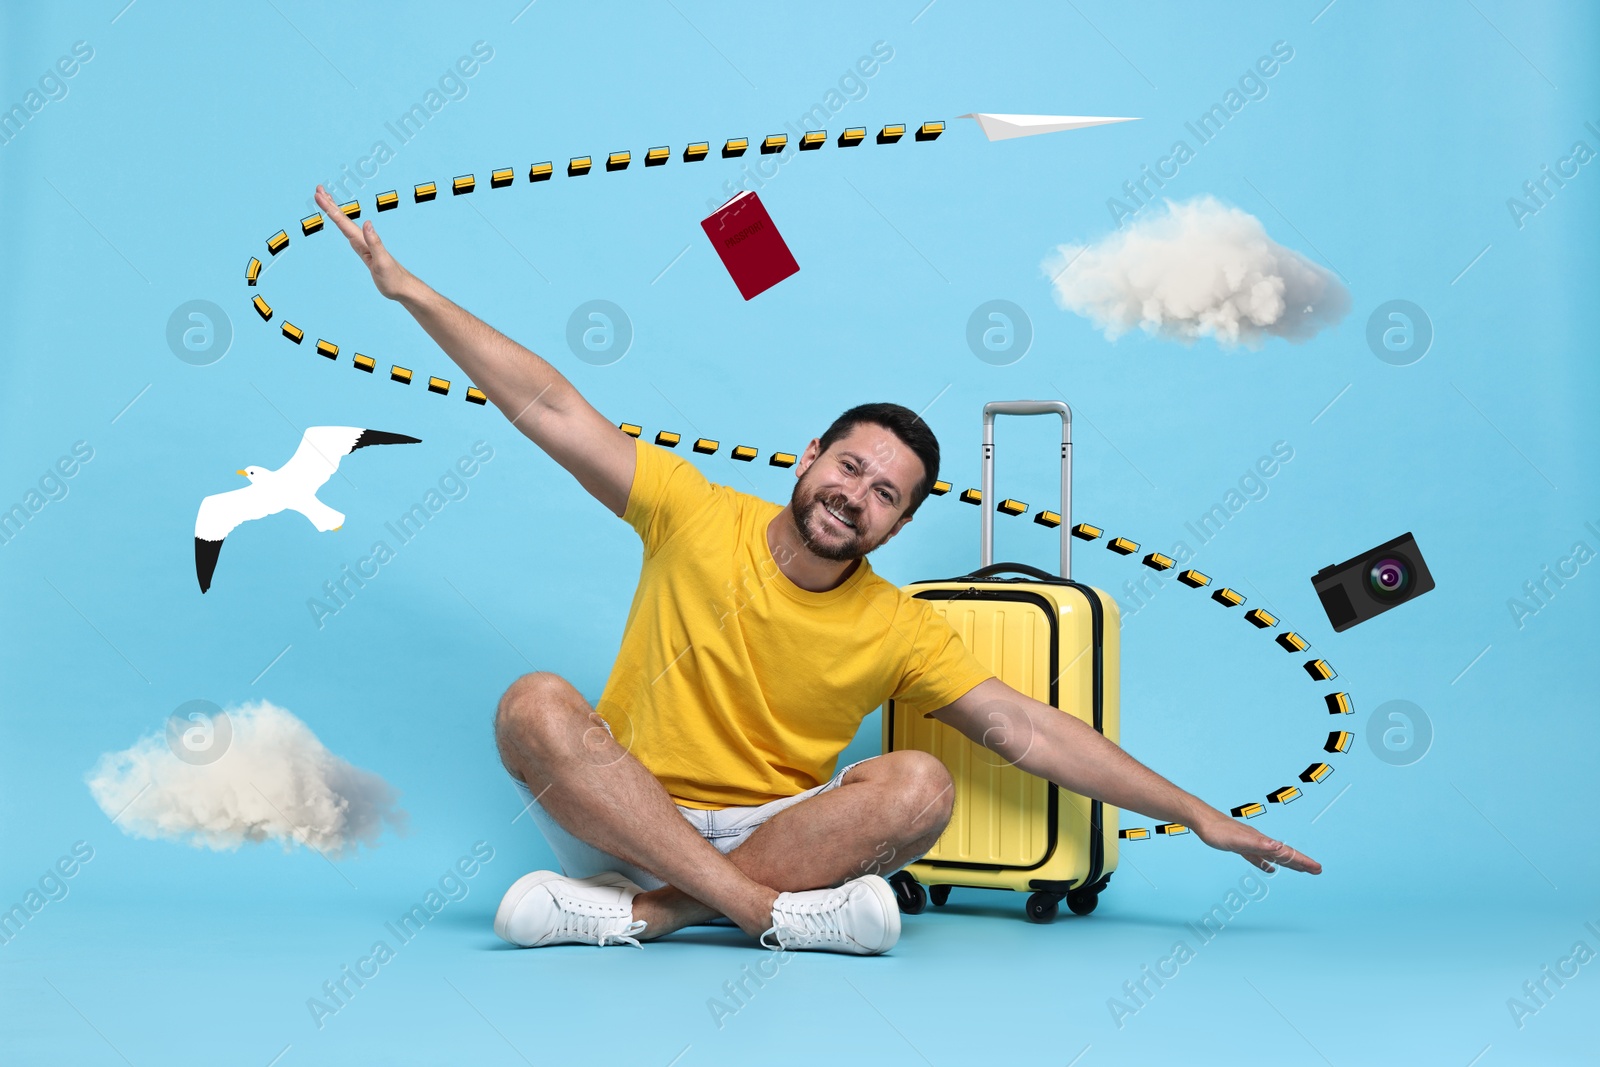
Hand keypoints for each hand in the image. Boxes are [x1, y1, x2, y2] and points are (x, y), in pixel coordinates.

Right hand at [314, 184, 415, 300]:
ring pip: (345, 225)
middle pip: (343, 219)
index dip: (331, 208)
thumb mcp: (382, 261)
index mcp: (364, 240)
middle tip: (318, 190)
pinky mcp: (364, 252)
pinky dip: (342, 226)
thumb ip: (375, 242)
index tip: (319, 195)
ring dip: (335, 212)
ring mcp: (363, 245)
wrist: (402, 287)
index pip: (343, 221)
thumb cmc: (393, 278)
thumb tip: (367, 223)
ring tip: (326, 200)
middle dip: (330, 205)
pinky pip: (349, 235)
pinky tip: (341, 223)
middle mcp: (363, 240)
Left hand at [1193, 812, 1321, 874]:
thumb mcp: (1239, 841)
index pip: (1287, 853)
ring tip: (1300, 869)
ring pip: (1274, 856)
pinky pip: (1258, 858)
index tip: (1318, 868)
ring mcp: (1251, 844)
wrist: (1203, 821)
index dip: (1303, 862)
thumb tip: (1279, 847)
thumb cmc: (1219, 831)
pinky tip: (1269, 868)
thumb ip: (1259, 844)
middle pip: (1285, 854)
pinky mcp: (1240, 847)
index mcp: (1263, 842)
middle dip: (1301, 863)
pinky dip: (1266, 864)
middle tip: (1317, 870)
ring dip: (1288, 863)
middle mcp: (1260, 842)